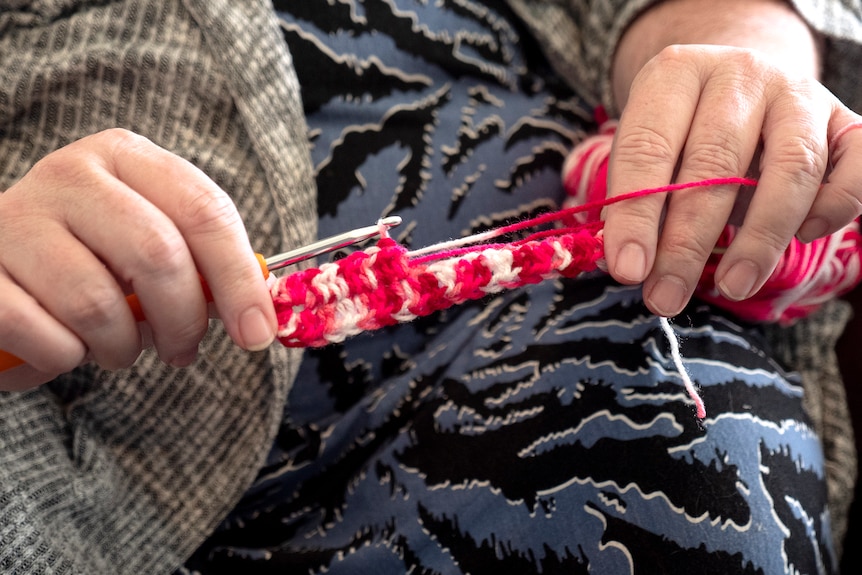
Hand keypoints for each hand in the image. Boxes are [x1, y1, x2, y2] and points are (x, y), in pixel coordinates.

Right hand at [0, 129, 276, 389]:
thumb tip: (256, 315)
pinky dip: (65, 358)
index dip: (239, 280)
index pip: (204, 212)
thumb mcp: (148, 245)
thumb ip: (199, 267)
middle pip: (158, 254)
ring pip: (98, 303)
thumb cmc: (90, 259)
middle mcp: (70, 175)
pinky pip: (43, 334)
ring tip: (116, 348)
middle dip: (183, 320)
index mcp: (125, 158)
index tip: (256, 332)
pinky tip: (64, 349)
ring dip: (120, 347)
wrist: (0, 267)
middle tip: (181, 350)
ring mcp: (16, 219)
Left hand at [602, 0, 861, 316]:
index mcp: (676, 72)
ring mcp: (798, 93)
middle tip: (666, 298)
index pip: (647, 147)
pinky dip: (833, 206)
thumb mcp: (648, 151)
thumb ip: (638, 198)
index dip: (634, 214)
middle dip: (687, 243)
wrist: (741, 84)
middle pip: (714, 163)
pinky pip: (855, 165)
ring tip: (732, 286)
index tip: (627, 270)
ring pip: (791, 168)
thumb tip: (631, 265)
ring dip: (760, 238)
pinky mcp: (844, 120)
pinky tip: (804, 237)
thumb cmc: (681, 131)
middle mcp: (740, 74)